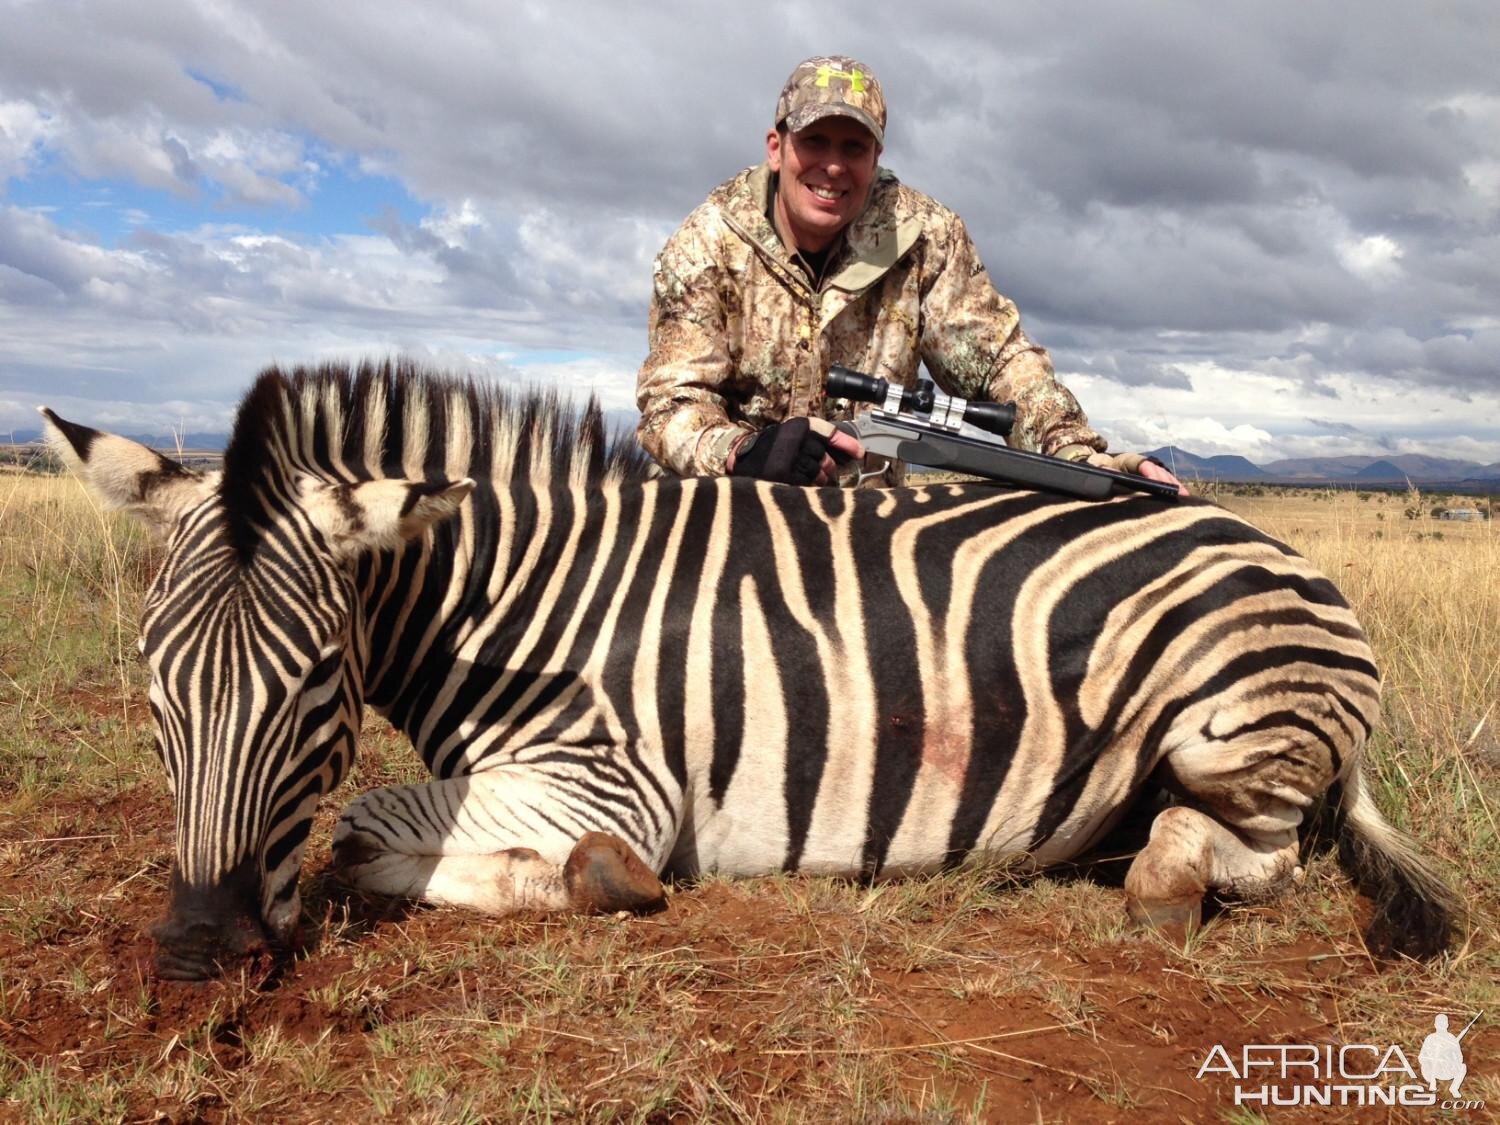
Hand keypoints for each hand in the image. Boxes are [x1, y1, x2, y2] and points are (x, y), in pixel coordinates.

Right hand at [727, 417, 863, 484]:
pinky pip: (806, 483)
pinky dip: (809, 487)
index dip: (846, 443)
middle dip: (829, 468)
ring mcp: (788, 456)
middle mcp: (794, 438)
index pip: (829, 432)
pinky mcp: (783, 473)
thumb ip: (810, 440)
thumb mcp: (789, 435)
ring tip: (816, 482)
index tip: (860, 452)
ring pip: (817, 471)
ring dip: (820, 479)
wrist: (739, 456)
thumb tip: (841, 454)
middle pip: (824, 457)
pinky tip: (805, 487)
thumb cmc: (769, 448)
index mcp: (797, 426)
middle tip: (828, 475)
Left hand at [1086, 451, 1189, 495]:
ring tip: (1184, 496)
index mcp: (1127, 459)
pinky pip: (1164, 483)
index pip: (1141, 463)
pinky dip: (1172, 489)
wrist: (1099, 471)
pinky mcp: (1151, 479)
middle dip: (1166, 480)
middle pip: (1157, 469)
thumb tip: (1108, 472)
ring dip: (1173, 485)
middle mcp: (1140, 464)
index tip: (1155, 481)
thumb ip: (1101, 469)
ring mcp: (1147, 471)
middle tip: (1176, 491)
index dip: (1149, 470)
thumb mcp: (1096, 469)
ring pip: (1163, 475)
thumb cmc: (1098, 471)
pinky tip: (1182, 498)